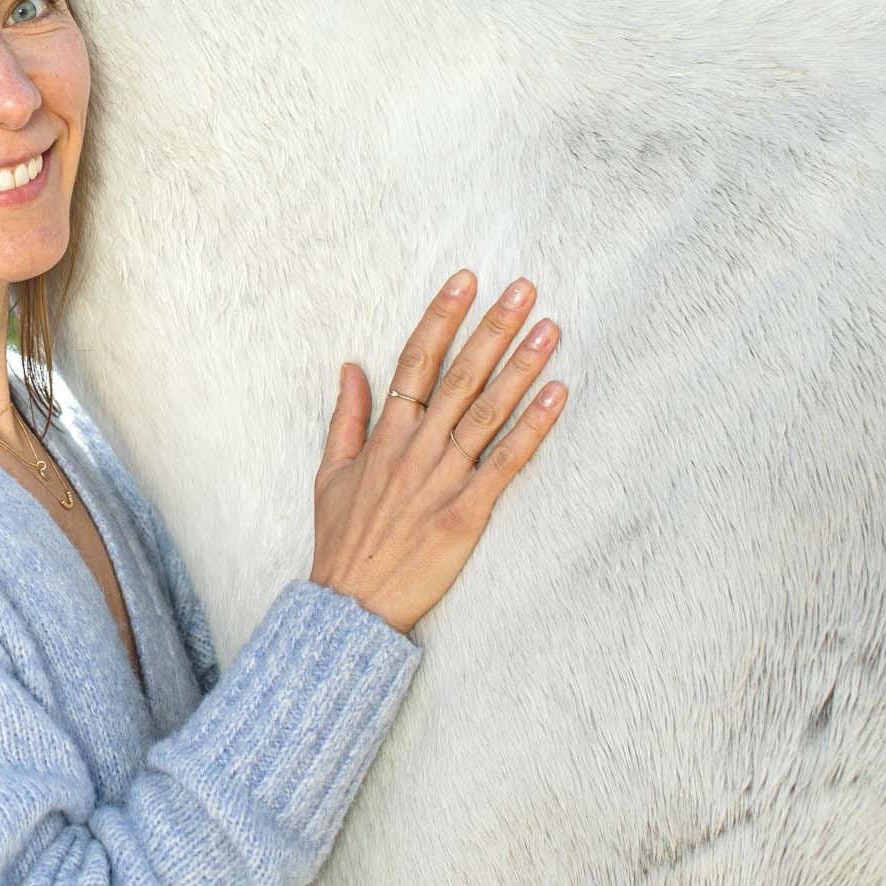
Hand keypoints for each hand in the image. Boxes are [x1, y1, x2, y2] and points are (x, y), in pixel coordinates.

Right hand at [310, 271, 567, 635]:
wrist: (351, 604)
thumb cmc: (342, 541)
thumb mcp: (329, 473)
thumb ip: (346, 417)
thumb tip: (351, 367)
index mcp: (384, 436)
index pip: (415, 362)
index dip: (441, 318)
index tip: (466, 281)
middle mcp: (416, 449)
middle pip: (460, 375)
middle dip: (493, 328)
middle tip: (524, 289)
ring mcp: (444, 480)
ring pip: (488, 411)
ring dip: (521, 366)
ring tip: (550, 329)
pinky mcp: (468, 513)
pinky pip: (507, 462)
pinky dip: (533, 427)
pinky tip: (557, 395)